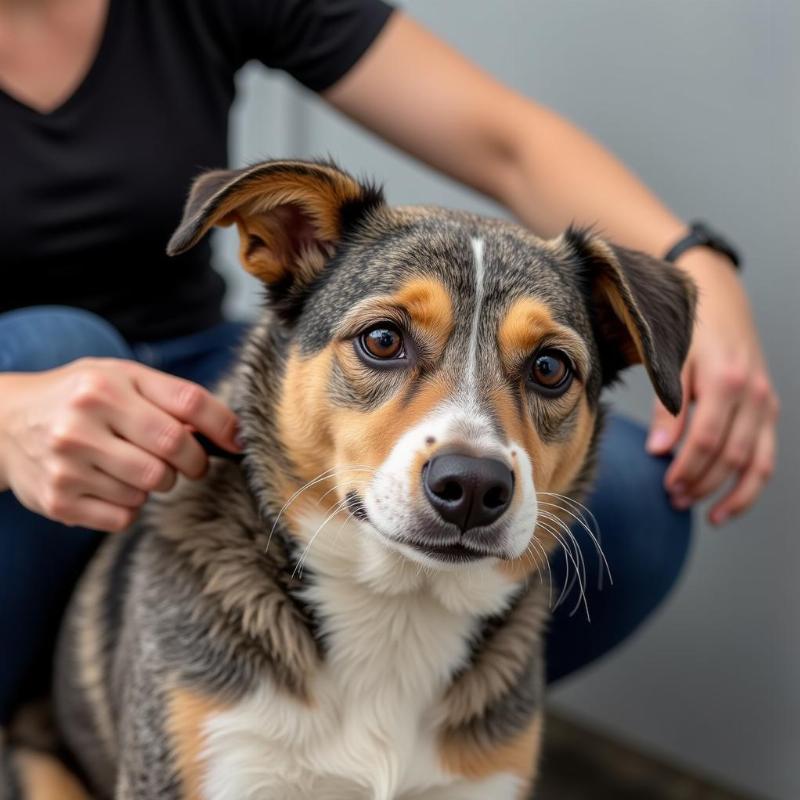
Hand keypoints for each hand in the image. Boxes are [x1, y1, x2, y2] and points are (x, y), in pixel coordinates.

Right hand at [0, 358, 240, 531]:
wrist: (4, 424)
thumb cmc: (81, 397)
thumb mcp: (122, 378)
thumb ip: (172, 397)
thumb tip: (230, 432)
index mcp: (106, 385)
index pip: (187, 405)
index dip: (222, 426)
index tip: (236, 442)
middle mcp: (83, 422)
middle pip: (173, 452)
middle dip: (192, 462)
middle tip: (186, 462)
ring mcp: (67, 464)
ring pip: (151, 489)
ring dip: (156, 484)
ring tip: (133, 466)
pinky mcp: (59, 501)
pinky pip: (125, 517)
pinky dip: (131, 506)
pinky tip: (113, 485)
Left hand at [646, 250, 777, 524]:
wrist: (718, 300)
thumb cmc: (687, 331)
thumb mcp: (670, 361)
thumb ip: (667, 407)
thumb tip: (659, 452)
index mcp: (726, 380)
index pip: (706, 440)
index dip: (685, 468)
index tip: (664, 486)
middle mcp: (754, 395)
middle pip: (730, 456)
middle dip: (700, 483)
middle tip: (671, 499)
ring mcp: (767, 405)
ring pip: (755, 465)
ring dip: (725, 494)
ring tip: (692, 506)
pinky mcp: (769, 412)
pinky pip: (766, 460)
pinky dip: (748, 488)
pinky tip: (723, 508)